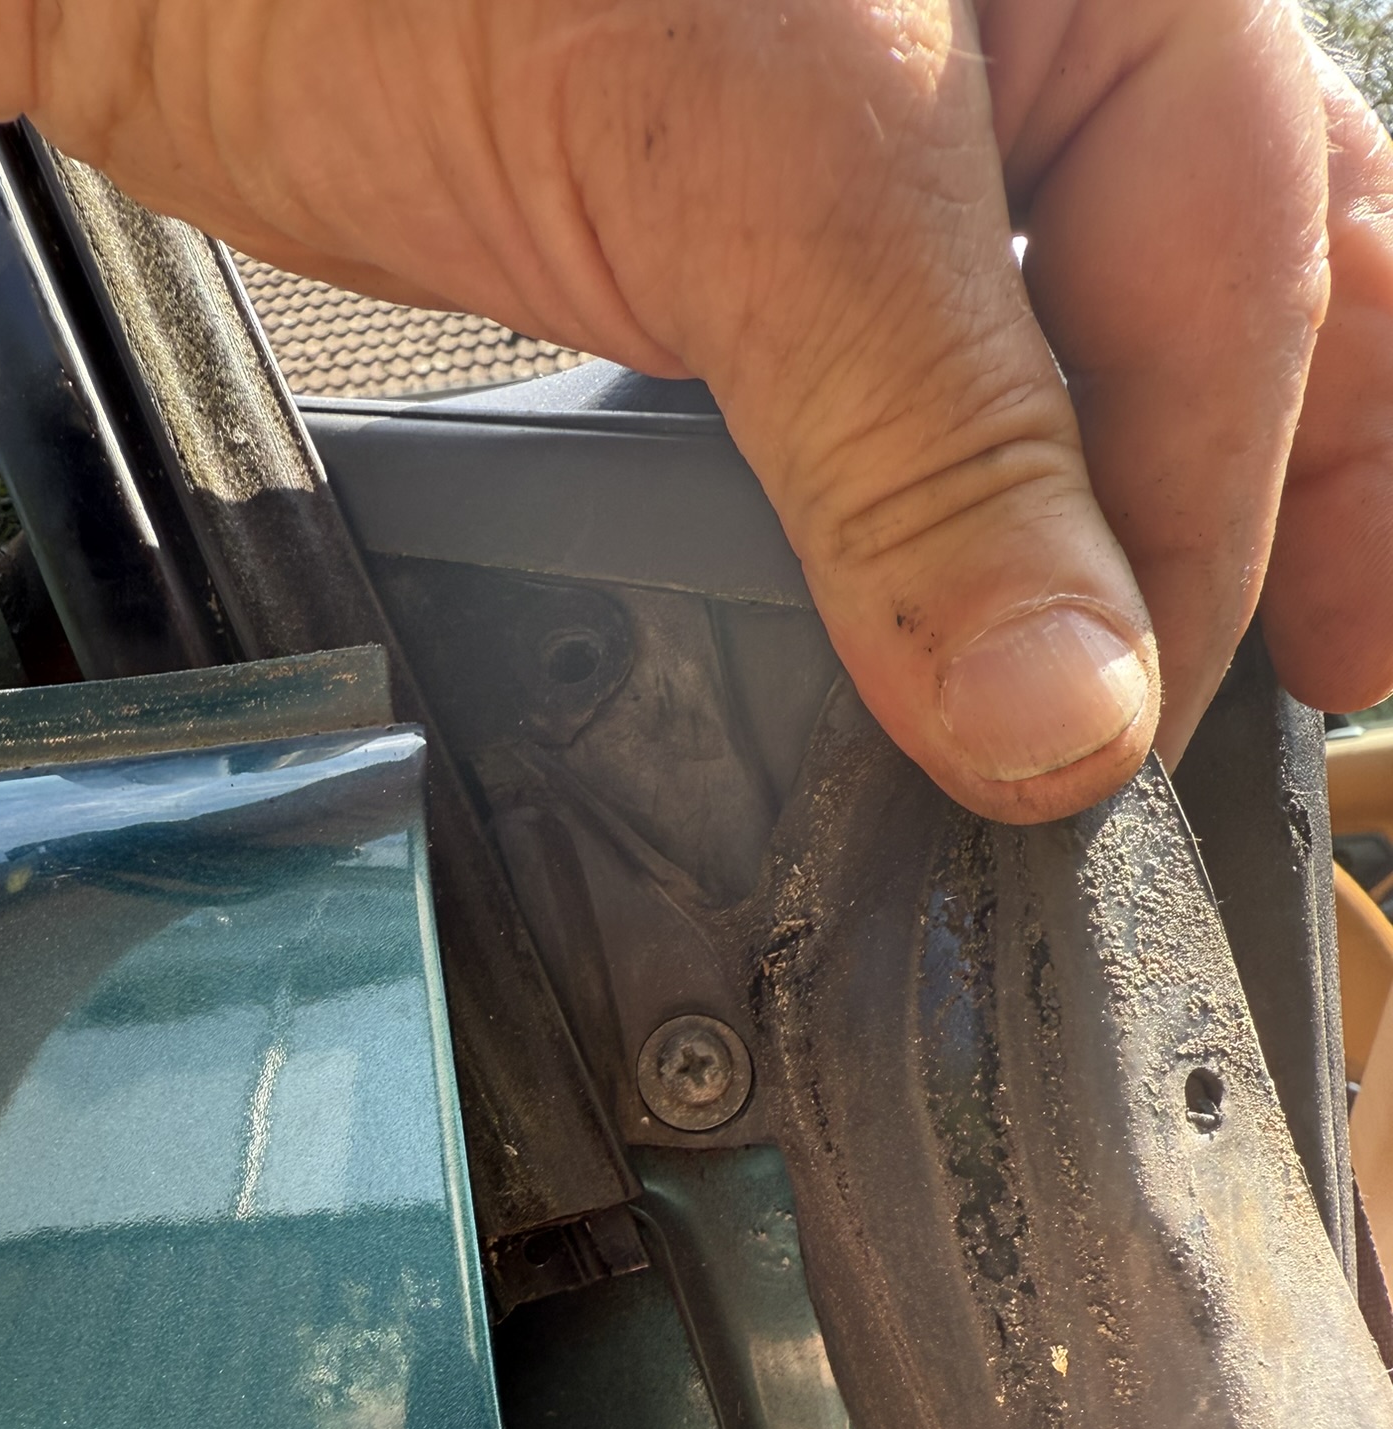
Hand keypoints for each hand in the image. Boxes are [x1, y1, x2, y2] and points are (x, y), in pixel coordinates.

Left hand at [0, 0, 1389, 821]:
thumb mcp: (749, 164)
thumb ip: (928, 436)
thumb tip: (1066, 711)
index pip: (1257, 276)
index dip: (1217, 529)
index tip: (1142, 738)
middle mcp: (1034, 40)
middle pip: (1247, 295)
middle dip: (1276, 508)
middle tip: (1300, 709)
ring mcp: (898, 148)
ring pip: (1100, 352)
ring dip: (1143, 527)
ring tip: (1181, 687)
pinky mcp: (756, 249)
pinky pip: (928, 396)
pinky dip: (966, 521)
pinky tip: (979, 606)